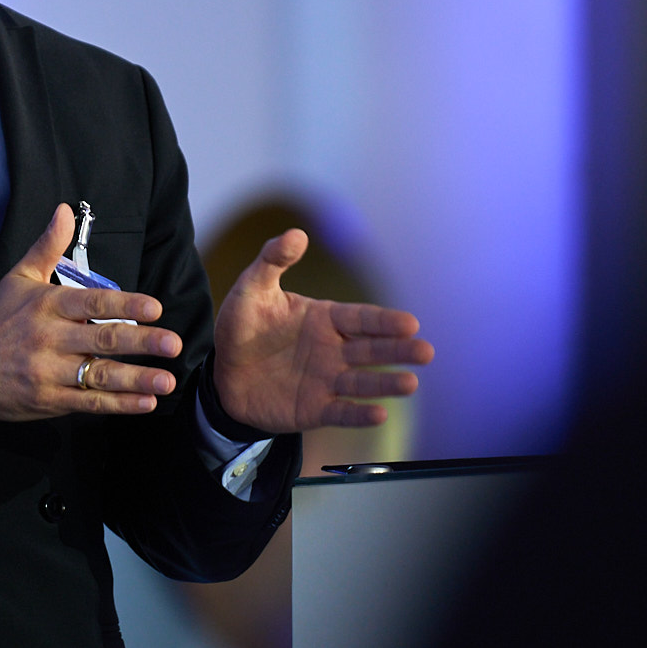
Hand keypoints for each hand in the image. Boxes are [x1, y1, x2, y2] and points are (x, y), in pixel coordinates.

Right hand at [0, 205, 184, 420]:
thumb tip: (66, 210)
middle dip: (142, 342)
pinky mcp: (49, 400)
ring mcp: (49, 372)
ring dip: (137, 378)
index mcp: (47, 306)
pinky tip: (146, 402)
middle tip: (174, 344)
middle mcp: (50, 338)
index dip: (126, 304)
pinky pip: (89, 402)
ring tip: (168, 379)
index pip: (93, 302)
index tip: (156, 308)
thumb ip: (47, 246)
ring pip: (99, 375)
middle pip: (103, 339)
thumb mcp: (18, 278)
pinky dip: (119, 404)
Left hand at [213, 228, 433, 434]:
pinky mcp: (314, 409)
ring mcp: (326, 381)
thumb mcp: (252, 289)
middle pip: (371, 350)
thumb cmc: (241, 328)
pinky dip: (359, 414)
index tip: (410, 323)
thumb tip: (298, 233)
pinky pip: (341, 412)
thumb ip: (273, 261)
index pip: (362, 318)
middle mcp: (333, 349)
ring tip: (410, 384)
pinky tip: (380, 414)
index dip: (385, 321)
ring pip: (362, 382)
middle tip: (426, 352)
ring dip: (386, 383)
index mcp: (324, 318)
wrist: (221, 374)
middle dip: (398, 351)